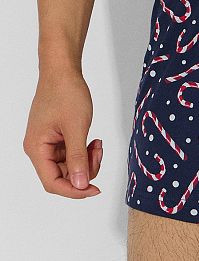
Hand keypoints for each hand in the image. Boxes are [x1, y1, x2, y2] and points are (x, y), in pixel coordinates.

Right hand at [23, 69, 101, 197]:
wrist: (63, 70)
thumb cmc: (66, 93)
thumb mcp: (76, 127)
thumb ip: (78, 158)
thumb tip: (81, 185)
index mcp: (37, 148)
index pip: (52, 183)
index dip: (74, 190)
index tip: (94, 190)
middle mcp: (38, 148)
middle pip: (61, 176)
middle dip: (84, 170)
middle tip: (99, 154)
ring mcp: (47, 142)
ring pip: (68, 165)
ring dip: (86, 160)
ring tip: (98, 144)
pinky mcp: (56, 136)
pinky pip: (70, 153)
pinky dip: (83, 150)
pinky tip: (93, 140)